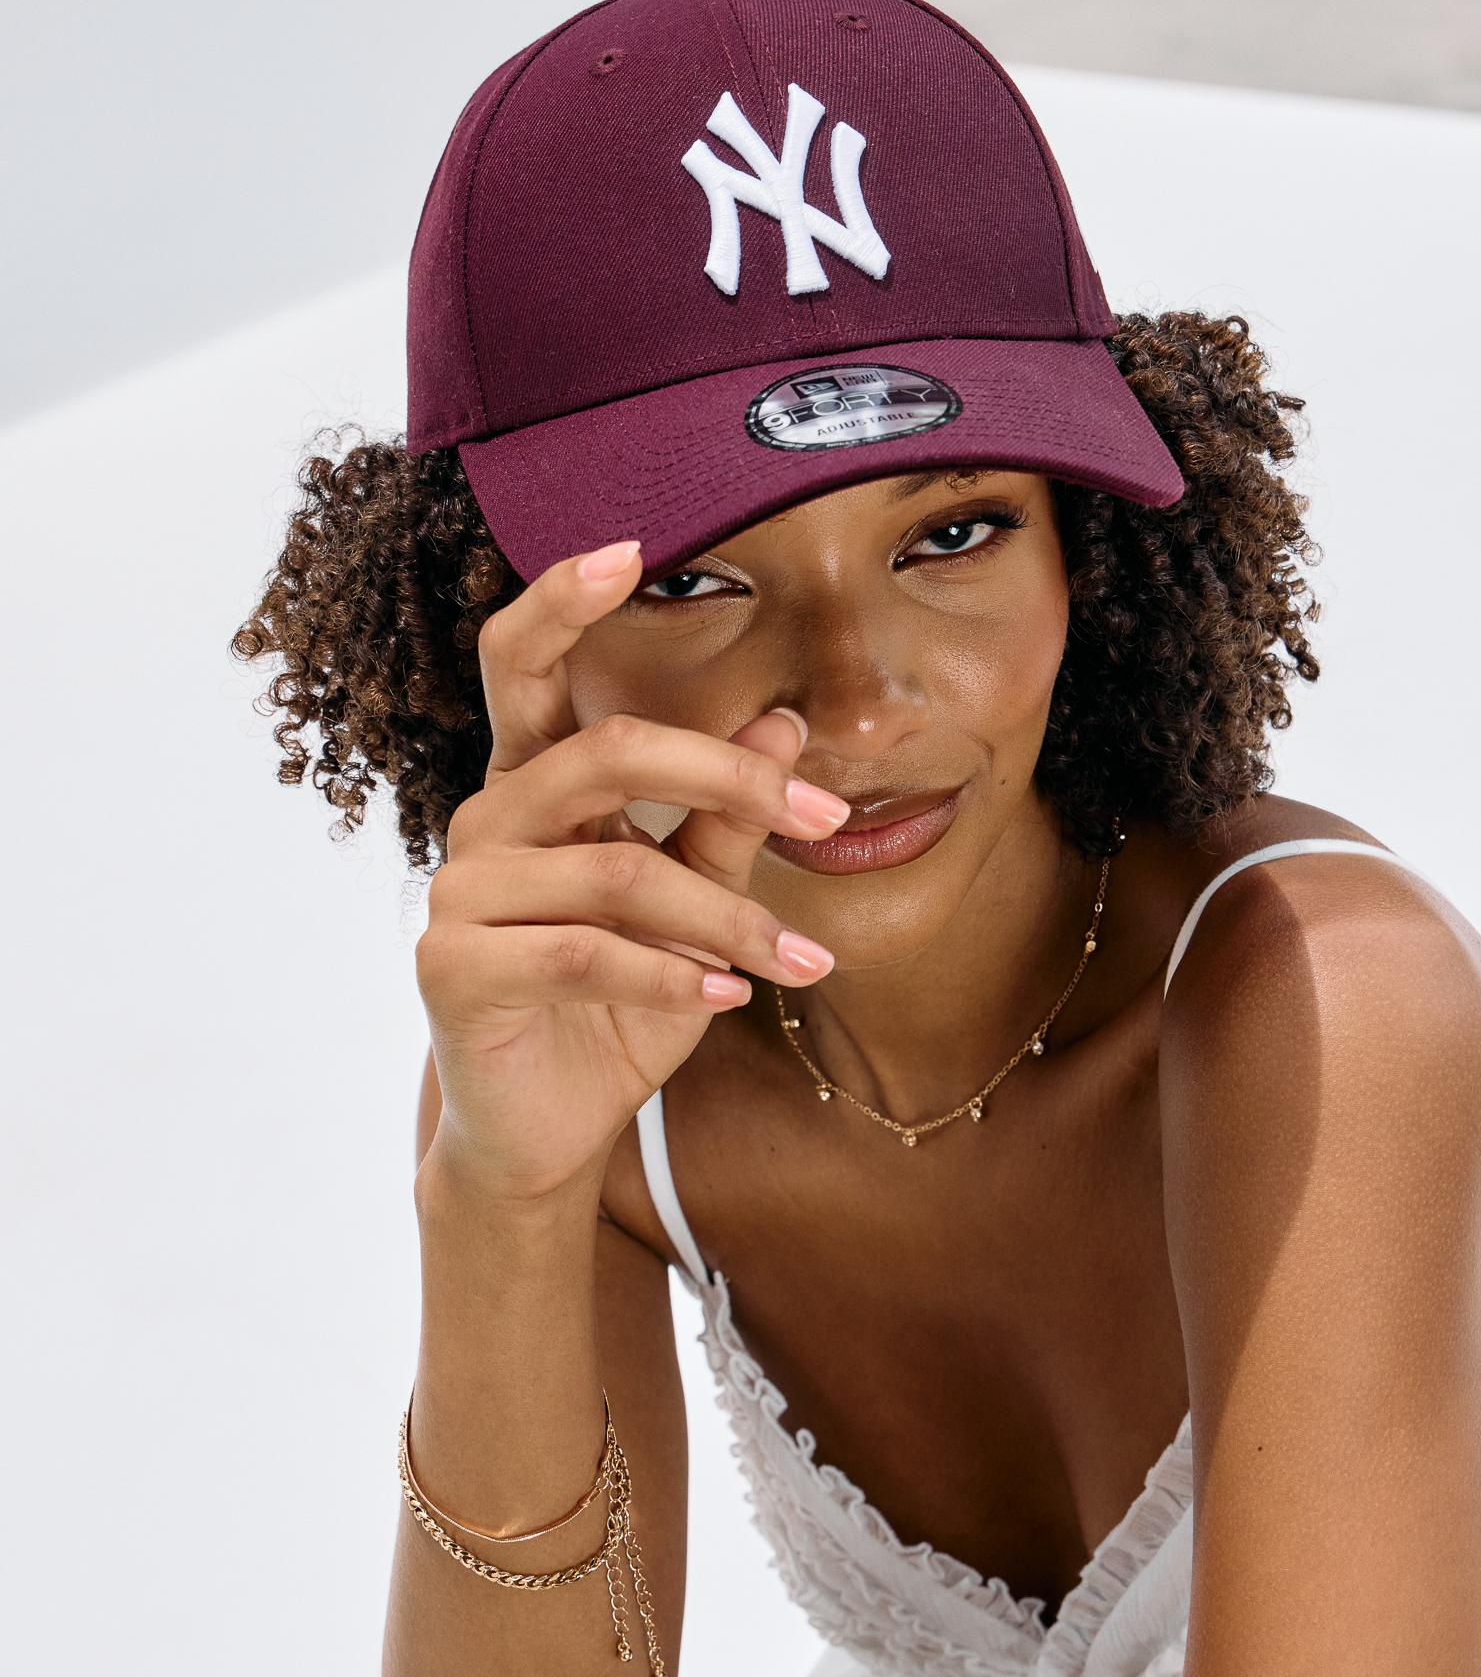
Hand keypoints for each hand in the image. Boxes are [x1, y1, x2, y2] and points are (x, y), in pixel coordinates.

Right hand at [413, 539, 849, 1201]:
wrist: (546, 1130)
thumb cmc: (617, 1006)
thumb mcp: (691, 912)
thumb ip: (722, 823)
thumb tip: (783, 723)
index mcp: (535, 785)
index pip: (524, 664)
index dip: (563, 600)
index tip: (629, 547)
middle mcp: (487, 819)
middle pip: (607, 752)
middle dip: (733, 781)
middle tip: (832, 818)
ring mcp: (459, 893)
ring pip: (617, 871)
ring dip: (729, 918)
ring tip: (801, 960)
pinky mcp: (453, 967)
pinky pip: (580, 952)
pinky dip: (671, 976)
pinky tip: (728, 998)